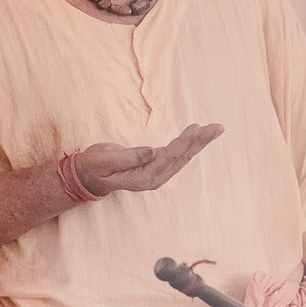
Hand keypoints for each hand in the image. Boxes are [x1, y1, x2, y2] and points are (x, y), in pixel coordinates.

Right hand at [71, 123, 223, 196]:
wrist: (88, 175)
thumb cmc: (95, 165)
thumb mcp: (106, 160)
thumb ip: (129, 157)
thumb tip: (152, 151)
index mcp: (144, 177)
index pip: (169, 158)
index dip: (184, 143)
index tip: (198, 129)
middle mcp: (154, 178)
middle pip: (182, 158)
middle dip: (200, 142)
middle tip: (217, 128)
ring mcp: (156, 174)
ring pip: (182, 157)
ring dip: (197, 143)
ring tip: (213, 129)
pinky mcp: (155, 168)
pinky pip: (176, 156)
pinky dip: (187, 145)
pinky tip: (197, 136)